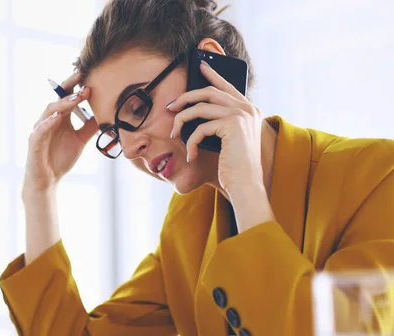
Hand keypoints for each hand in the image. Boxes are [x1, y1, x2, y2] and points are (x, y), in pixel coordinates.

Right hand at [23, 71, 97, 194]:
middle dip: (69, 86)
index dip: (76, 85)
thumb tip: (105, 115)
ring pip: (50, 110)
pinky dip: (48, 122)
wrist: (48, 179)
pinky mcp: (34, 141)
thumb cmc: (61, 158)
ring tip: (77, 97)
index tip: (90, 74)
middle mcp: (49, 119)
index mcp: (60, 117)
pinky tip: (58, 117)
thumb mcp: (80, 140)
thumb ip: (90, 127)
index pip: (68, 96)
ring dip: (63, 103)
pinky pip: (40, 130)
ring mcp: (40, 129)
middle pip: (58, 97)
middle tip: (82, 75)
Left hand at [167, 61, 264, 196]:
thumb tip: (196, 112)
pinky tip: (191, 155)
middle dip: (185, 97)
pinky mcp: (233, 125)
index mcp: (250, 110)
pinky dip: (191, 142)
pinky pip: (200, 128)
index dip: (212, 74)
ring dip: (182, 120)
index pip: (227, 86)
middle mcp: (248, 108)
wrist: (246, 184)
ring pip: (200, 108)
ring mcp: (242, 115)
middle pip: (209, 92)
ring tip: (173, 133)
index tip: (200, 65)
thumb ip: (220, 124)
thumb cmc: (234, 167)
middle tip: (170, 107)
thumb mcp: (227, 141)